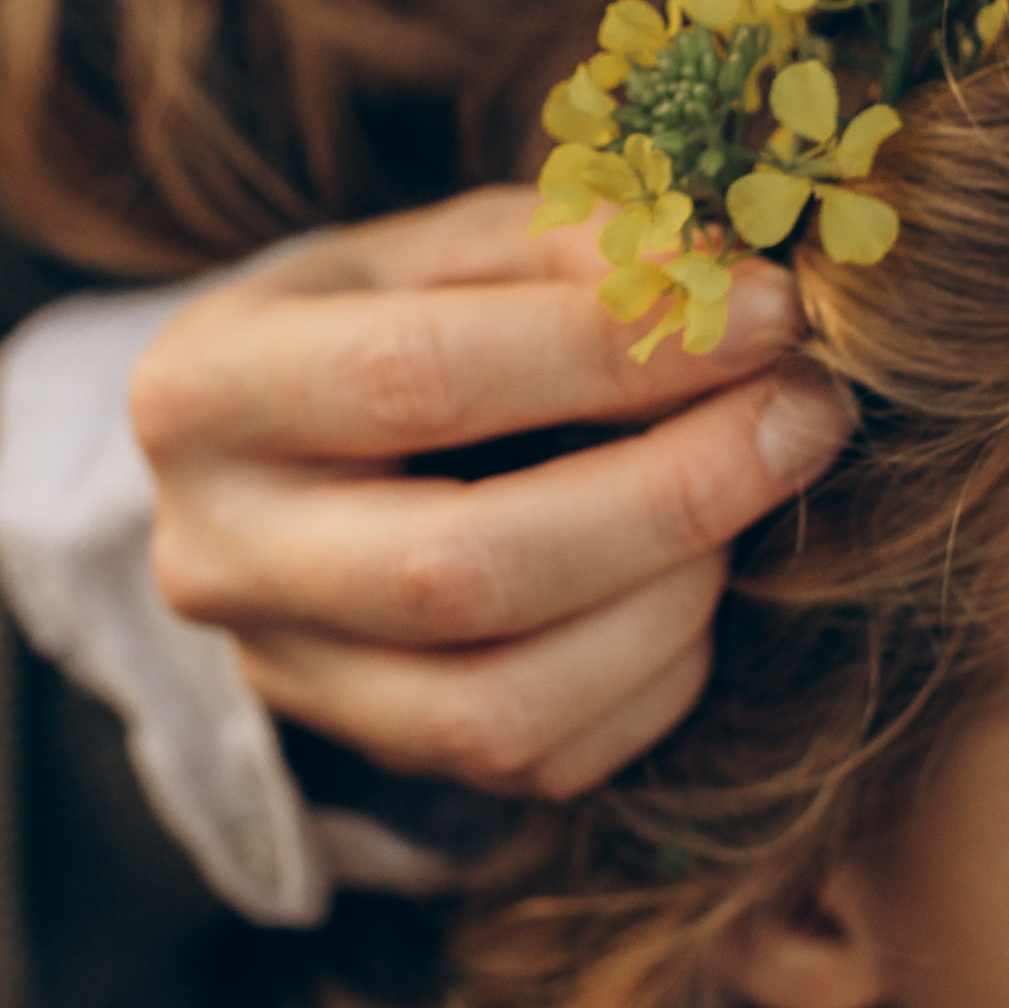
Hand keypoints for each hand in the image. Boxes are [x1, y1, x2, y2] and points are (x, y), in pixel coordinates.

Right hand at [133, 187, 849, 798]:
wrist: (285, 459)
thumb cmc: (382, 321)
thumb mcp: (443, 247)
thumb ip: (567, 246)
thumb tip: (715, 278)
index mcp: (205, 389)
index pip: (417, 378)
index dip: (609, 349)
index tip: (767, 310)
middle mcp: (217, 554)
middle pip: (464, 570)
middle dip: (670, 493)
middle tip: (803, 415)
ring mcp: (286, 678)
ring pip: (501, 705)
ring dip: (671, 600)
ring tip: (751, 497)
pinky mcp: (371, 756)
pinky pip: (542, 761)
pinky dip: (654, 677)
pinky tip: (691, 580)